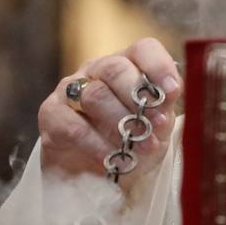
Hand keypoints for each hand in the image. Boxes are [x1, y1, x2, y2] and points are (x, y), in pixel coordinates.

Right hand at [37, 38, 182, 189]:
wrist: (100, 174)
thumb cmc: (134, 142)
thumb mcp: (157, 127)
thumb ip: (163, 110)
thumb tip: (169, 99)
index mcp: (129, 65)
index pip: (143, 49)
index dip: (159, 66)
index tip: (173, 91)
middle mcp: (97, 71)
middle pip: (115, 69)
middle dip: (138, 97)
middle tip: (156, 124)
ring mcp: (70, 90)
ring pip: (94, 95)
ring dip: (120, 123)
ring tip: (139, 147)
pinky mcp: (51, 115)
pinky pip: (72, 125)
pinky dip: (96, 144)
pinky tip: (111, 158)